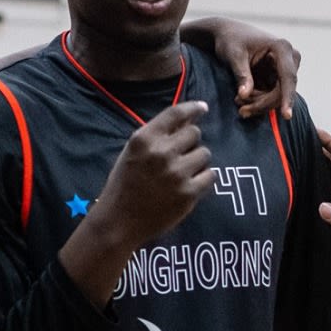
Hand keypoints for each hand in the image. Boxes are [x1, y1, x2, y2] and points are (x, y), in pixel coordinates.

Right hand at [92, 101, 212, 247]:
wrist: (119, 222)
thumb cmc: (124, 185)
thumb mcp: (132, 152)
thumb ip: (156, 136)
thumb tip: (187, 119)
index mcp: (144, 139)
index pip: (175, 114)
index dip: (193, 108)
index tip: (203, 108)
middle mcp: (161, 152)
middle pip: (194, 133)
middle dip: (190, 142)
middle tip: (180, 156)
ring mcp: (176, 173)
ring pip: (204, 153)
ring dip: (197, 160)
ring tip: (183, 172)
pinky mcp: (188, 193)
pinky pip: (210, 175)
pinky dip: (203, 178)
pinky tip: (191, 184)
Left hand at [213, 26, 299, 119]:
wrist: (229, 35)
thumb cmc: (231, 41)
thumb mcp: (234, 56)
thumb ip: (241, 75)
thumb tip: (245, 95)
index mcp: (282, 48)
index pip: (288, 77)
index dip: (287, 97)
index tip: (286, 115)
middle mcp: (290, 59)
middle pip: (282, 91)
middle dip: (262, 104)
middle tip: (241, 110)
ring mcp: (286, 70)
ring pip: (277, 98)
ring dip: (258, 104)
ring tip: (237, 101)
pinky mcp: (279, 79)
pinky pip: (272, 97)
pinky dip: (258, 101)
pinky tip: (242, 98)